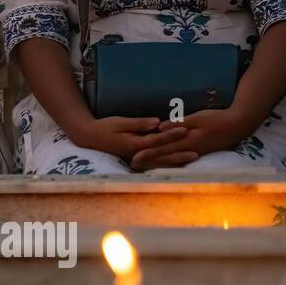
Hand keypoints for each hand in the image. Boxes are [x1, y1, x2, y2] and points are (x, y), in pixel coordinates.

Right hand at [71, 115, 191, 167]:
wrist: (88, 137)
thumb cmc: (104, 127)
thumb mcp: (120, 122)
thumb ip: (139, 124)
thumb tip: (157, 123)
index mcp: (134, 145)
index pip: (156, 140)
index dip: (171, 135)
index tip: (184, 130)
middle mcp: (137, 154)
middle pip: (162, 156)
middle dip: (179, 154)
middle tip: (197, 153)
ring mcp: (136, 158)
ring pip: (159, 162)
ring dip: (176, 161)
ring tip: (191, 159)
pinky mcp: (135, 158)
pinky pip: (154, 162)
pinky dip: (166, 162)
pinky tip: (177, 162)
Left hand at [131, 108, 253, 168]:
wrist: (238, 126)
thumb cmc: (217, 119)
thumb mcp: (197, 118)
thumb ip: (179, 124)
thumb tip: (160, 128)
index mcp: (187, 142)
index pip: (164, 148)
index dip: (148, 153)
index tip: (134, 157)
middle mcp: (189, 150)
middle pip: (165, 156)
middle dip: (148, 160)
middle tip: (132, 163)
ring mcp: (194, 152)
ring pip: (171, 159)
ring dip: (156, 162)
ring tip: (141, 164)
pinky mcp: (197, 151)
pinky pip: (179, 157)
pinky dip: (168, 160)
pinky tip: (161, 162)